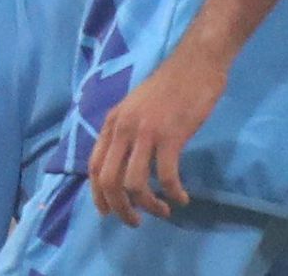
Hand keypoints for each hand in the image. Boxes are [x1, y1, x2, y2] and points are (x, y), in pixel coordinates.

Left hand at [87, 47, 226, 225]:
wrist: (194, 64)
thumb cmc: (168, 88)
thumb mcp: (135, 108)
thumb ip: (126, 133)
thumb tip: (123, 166)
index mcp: (112, 122)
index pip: (94, 166)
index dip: (98, 195)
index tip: (108, 212)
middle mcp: (123, 128)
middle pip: (109, 180)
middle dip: (120, 208)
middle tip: (135, 221)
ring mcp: (146, 132)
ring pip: (135, 184)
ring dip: (148, 206)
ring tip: (163, 211)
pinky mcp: (171, 136)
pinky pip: (167, 177)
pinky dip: (174, 194)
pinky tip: (182, 198)